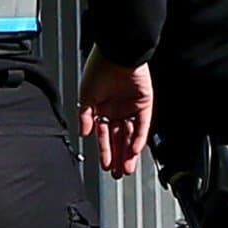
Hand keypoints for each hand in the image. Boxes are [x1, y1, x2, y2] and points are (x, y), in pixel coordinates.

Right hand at [76, 54, 153, 177]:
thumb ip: (85, 116)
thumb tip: (83, 134)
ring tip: (126, 169)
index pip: (103, 134)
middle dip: (118, 157)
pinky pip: (142, 125)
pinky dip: (138, 139)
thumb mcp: (85, 95)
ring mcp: (131, 107)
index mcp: (101, 107)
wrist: (117, 53)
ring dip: (128, 153)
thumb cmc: (99, 68)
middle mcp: (116, 109)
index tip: (105, 165)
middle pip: (119, 138)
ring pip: (131, 135)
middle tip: (118, 174)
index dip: (104, 150)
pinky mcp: (144, 103)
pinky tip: (133, 151)